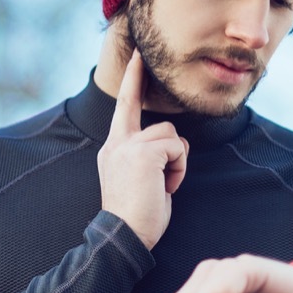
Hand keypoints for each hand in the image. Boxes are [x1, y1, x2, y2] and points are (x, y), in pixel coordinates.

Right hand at [97, 50, 188, 249]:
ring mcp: (128, 145)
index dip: (132, 80)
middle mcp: (117, 142)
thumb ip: (147, 156)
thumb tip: (170, 148)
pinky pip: (178, 149)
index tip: (138, 56)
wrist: (123, 236)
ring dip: (177, 163)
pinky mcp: (144, 152)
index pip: (124, 106)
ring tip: (163, 187)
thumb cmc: (137, 216)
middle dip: (160, 129)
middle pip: (156, 121)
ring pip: (173, 136)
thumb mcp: (138, 179)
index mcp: (113, 148)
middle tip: (152, 128)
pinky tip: (166, 188)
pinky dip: (179, 170)